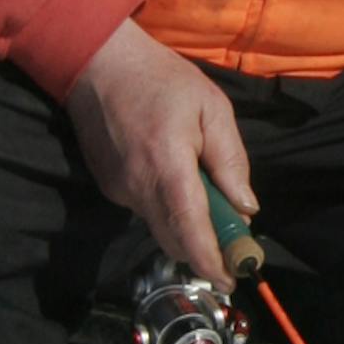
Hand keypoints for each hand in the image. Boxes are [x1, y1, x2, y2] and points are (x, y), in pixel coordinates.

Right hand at [66, 20, 255, 283]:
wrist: (97, 63)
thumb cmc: (161, 79)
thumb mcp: (211, 107)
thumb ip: (230, 160)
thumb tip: (245, 207)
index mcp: (168, 165)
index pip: (190, 228)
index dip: (210, 260)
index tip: (229, 280)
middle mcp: (138, 187)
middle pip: (174, 239)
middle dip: (204, 253)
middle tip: (232, 251)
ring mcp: (118, 190)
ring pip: (159, 227)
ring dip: (187, 230)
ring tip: (211, 208)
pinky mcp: (108, 187)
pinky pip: (144, 211)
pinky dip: (167, 210)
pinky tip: (176, 182)